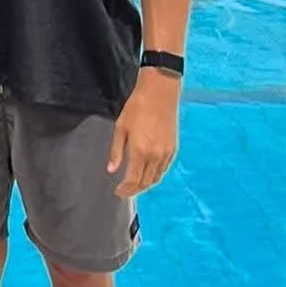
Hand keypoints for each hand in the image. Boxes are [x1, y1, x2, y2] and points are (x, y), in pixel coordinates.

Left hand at [107, 68, 180, 196]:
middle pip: (146, 183)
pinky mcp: (173, 148)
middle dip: (135, 190)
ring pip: (157, 178)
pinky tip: (148, 172)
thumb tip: (112, 170)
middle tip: (124, 191)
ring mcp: (166, 153)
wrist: (159, 93)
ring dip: (146, 184)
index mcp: (141, 151)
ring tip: (135, 184)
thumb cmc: (137, 107)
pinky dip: (156, 175)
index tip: (117, 193)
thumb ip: (116, 151)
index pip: (133, 181)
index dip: (125, 190)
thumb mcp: (120, 128)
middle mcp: (156, 156)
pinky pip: (164, 169)